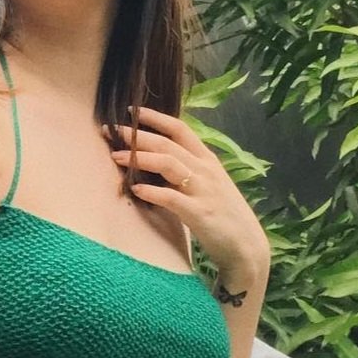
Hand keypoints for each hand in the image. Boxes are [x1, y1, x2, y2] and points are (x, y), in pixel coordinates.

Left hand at [107, 107, 269, 280]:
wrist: (246, 246)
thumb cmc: (224, 216)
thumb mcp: (208, 185)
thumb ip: (187, 171)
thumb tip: (156, 161)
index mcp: (208, 160)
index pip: (180, 129)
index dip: (155, 118)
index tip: (131, 111)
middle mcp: (205, 170)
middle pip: (167, 144)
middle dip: (137, 135)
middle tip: (111, 130)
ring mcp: (203, 190)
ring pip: (168, 164)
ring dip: (139, 158)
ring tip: (116, 156)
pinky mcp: (199, 213)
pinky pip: (171, 197)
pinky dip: (151, 191)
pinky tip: (134, 189)